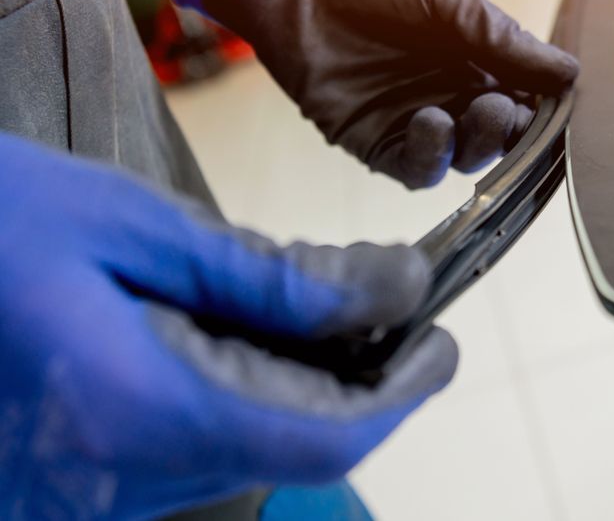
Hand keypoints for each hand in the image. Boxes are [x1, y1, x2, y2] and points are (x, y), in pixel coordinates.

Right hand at [0, 133, 456, 519]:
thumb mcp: (134, 224)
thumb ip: (267, 277)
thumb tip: (390, 293)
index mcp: (132, 412)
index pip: (323, 436)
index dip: (404, 394)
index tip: (442, 343)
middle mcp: (109, 484)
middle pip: (289, 445)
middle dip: (357, 377)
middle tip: (384, 301)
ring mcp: (81, 497)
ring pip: (242, 451)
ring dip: (298, 384)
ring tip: (318, 306)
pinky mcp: (66, 485)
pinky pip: (186, 452)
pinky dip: (237, 395)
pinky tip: (241, 334)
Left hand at [156, 0, 578, 188]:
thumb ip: (505, 42)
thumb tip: (571, 74)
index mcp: (473, 60)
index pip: (522, 98)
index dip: (542, 107)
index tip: (560, 104)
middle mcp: (447, 95)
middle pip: (496, 136)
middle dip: (512, 129)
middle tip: (509, 107)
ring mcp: (409, 119)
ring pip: (461, 158)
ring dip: (480, 143)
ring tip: (480, 110)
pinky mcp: (369, 139)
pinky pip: (411, 167)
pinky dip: (430, 156)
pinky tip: (432, 122)